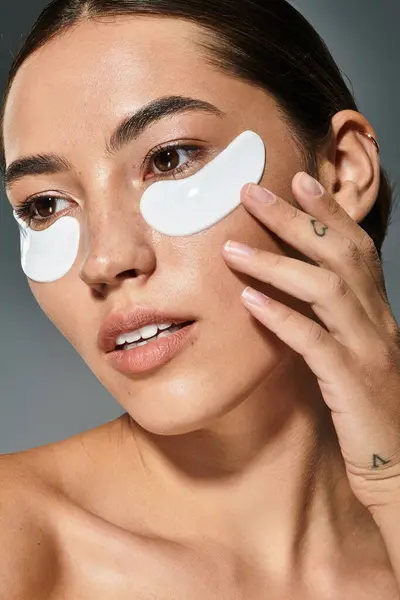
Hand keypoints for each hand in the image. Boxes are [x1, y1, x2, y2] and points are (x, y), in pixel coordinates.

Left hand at [222, 172, 399, 512]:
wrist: (398, 465)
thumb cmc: (366, 407)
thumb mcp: (352, 353)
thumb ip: (328, 320)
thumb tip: (285, 293)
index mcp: (375, 311)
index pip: (355, 246)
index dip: (328, 210)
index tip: (296, 179)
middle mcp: (376, 321)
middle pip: (338, 253)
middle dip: (295, 219)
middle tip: (252, 192)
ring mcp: (367, 349)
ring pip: (326, 289)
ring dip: (276, 264)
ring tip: (231, 248)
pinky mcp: (352, 382)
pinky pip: (315, 342)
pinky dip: (282, 317)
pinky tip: (248, 301)